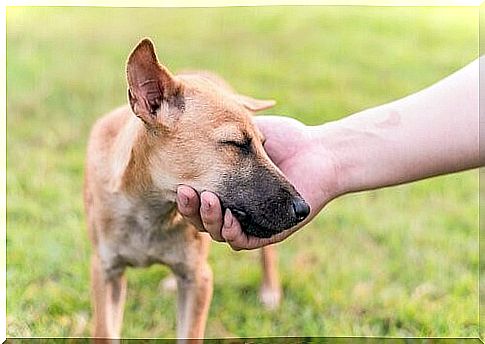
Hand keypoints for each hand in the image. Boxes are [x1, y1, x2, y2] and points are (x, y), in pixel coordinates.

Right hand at [176, 115, 340, 249]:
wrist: (320, 151)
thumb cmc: (286, 139)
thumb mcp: (247, 132)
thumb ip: (221, 134)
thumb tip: (189, 125)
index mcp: (227, 188)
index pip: (196, 198)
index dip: (186, 194)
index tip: (179, 180)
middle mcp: (235, 207)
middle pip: (202, 218)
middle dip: (191, 209)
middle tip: (187, 192)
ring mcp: (252, 222)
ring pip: (219, 232)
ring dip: (210, 220)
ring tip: (209, 201)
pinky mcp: (270, 234)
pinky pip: (244, 241)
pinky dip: (233, 233)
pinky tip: (229, 219)